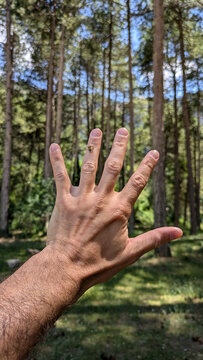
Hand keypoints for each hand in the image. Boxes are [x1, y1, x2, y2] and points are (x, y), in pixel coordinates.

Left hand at [47, 128, 181, 296]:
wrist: (67, 268)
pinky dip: (57, 161)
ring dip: (92, 147)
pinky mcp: (63, 201)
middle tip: (122, 130)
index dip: (147, 166)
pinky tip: (54, 146)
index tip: (154, 151)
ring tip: (96, 130)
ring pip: (88, 167)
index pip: (137, 182)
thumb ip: (155, 238)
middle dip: (119, 147)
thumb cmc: (99, 263)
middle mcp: (101, 200)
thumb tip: (179, 232)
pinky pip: (60, 177)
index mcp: (119, 210)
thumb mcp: (131, 252)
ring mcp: (81, 199)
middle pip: (113, 167)